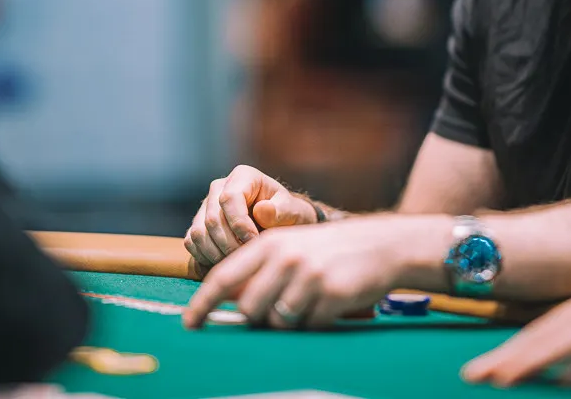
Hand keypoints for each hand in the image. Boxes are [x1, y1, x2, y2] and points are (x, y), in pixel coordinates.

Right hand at [184, 166, 317, 269]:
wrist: (280, 226)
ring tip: (239, 261)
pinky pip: (191, 243)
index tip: (254, 241)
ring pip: (199, 233)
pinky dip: (206, 257)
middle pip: (213, 219)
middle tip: (248, 257)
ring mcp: (205, 206)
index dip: (240, 224)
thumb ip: (281, 211)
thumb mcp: (294, 212)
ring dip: (217, 254)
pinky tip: (226, 262)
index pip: (229, 198)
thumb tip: (261, 210)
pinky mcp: (198, 224)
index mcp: (243, 176)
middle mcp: (219, 187)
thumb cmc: (288, 216)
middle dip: (230, 244)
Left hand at [184, 216, 426, 329]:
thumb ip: (261, 271)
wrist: (380, 245)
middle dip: (259, 317)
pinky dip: (314, 323)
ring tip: (309, 302)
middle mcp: (285, 257)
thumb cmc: (330, 251)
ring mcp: (308, 275)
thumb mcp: (292, 248)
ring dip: (289, 321)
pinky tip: (328, 305)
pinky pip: (307, 326)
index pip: (224, 276)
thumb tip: (232, 306)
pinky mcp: (329, 294)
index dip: (203, 302)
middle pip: (249, 308)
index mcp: (270, 244)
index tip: (190, 323)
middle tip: (280, 309)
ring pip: (277, 321)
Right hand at [462, 270, 570, 385]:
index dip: (528, 360)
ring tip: (490, 369)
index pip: (561, 337)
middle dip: (509, 353)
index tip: (499, 380)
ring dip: (520, 346)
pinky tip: (527, 354)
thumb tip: (568, 381)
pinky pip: (567, 319)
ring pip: (553, 322)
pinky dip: (542, 338)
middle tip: (473, 376)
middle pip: (547, 327)